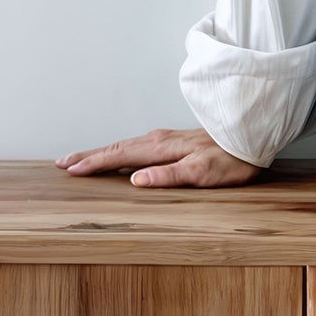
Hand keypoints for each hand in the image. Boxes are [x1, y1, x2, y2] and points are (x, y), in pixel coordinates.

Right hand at [55, 126, 265, 186]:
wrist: (252, 136)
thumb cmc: (231, 159)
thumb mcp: (202, 173)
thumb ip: (168, 176)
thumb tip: (135, 180)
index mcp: (160, 148)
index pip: (119, 156)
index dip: (93, 164)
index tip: (71, 170)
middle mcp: (158, 139)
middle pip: (116, 147)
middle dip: (88, 155)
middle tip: (63, 163)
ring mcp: (165, 138)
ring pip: (124, 145)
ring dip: (101, 152)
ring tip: (82, 159)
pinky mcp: (173, 141)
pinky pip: (136, 145)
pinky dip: (118, 150)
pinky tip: (119, 155)